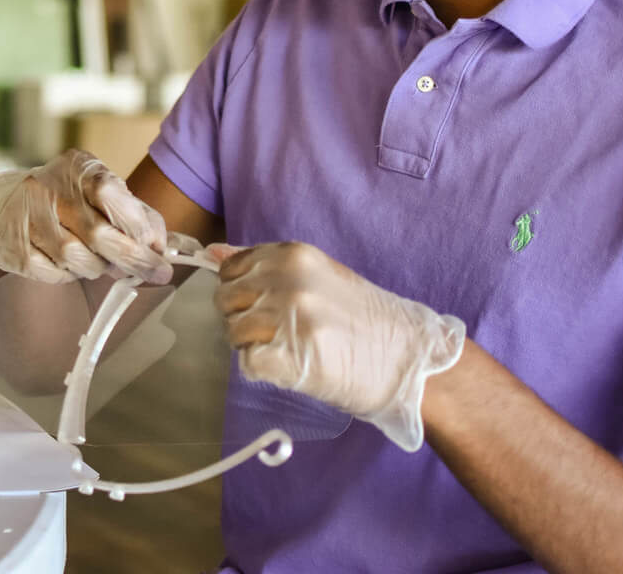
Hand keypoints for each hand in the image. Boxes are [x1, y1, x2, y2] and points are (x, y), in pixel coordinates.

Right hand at [0, 149, 172, 284]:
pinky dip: (68, 275)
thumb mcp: (100, 190)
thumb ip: (133, 213)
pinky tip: (69, 265)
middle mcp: (46, 187)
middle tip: (153, 271)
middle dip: (131, 258)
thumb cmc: (67, 200)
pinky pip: (51, 272)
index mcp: (76, 168)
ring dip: (96, 267)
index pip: (109, 194)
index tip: (158, 250)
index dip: (137, 226)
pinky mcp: (12, 245)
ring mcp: (25, 217)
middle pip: (96, 233)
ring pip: (75, 257)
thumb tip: (159, 247)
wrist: (7, 201)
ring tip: (98, 261)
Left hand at [212, 241, 465, 450]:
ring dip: (253, 347)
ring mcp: (289, 317)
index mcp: (292, 255)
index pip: (230, 268)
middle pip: (225, 300)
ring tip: (291, 350)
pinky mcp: (291, 357)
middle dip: (242, 319)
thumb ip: (264, 265)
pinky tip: (291, 368)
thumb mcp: (316, 276)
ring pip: (233, 332)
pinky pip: (248, 363)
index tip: (265, 305)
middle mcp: (287, 280)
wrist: (408, 359)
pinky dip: (263, 371)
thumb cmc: (363, 319)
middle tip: (280, 333)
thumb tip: (213, 250)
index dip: (242, 292)